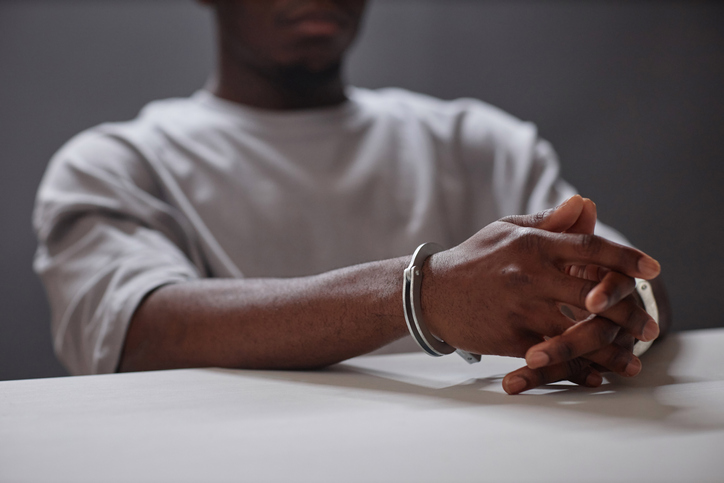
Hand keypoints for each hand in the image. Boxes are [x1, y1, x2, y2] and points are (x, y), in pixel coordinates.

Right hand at [420, 195, 659, 382]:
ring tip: (633, 360)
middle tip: (651, 325)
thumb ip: (548, 221)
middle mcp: (531, 275)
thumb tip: (585, 203)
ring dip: (610, 349)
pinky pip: (552, 357)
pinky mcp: (511, 338)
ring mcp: (521, 309)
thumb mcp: (506, 230)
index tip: (652, 269)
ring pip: (578, 332)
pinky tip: (596, 374)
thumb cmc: (473, 258)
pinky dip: (577, 368)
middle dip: (629, 312)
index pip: (590, 248)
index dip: (626, 259)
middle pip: (595, 295)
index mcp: (533, 244)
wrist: (430, 292)